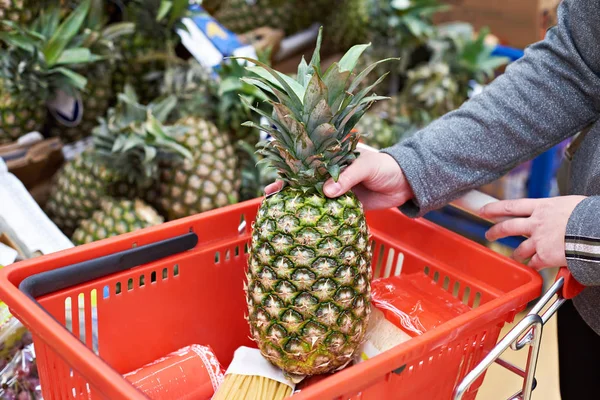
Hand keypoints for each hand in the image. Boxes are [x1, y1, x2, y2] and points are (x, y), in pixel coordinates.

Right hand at [264, 150, 413, 210]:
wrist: (406, 183)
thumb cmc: (386, 167)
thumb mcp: (366, 166)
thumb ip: (347, 177)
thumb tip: (327, 192)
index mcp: (333, 157)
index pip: (307, 161)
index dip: (290, 169)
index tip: (276, 178)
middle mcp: (331, 173)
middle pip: (305, 180)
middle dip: (287, 188)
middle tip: (269, 197)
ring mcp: (338, 189)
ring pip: (314, 197)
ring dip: (299, 204)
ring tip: (280, 212)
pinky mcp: (345, 205)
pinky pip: (328, 211)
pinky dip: (316, 216)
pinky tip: (304, 223)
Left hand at [479, 195, 586, 269]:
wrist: (597, 229)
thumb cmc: (591, 215)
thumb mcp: (571, 204)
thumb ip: (559, 210)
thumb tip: (561, 213)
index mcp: (543, 207)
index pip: (512, 206)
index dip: (495, 208)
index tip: (483, 210)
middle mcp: (537, 223)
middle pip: (508, 227)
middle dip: (495, 231)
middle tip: (488, 234)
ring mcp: (539, 240)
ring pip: (519, 249)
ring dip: (516, 253)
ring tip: (514, 255)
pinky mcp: (545, 256)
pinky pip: (534, 263)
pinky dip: (534, 265)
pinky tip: (535, 266)